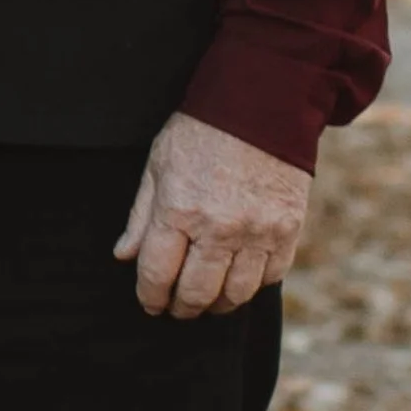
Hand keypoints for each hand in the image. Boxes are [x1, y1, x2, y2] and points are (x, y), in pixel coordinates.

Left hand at [115, 110, 311, 317]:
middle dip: (181, 307)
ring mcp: (256, 232)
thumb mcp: (159, 163)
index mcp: (179, 209)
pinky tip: (239, 276)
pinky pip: (269, 278)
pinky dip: (252, 284)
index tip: (150, 302)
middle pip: (196, 293)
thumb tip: (124, 256)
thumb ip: (141, 215)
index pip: (157, 274)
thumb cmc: (202, 130)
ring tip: (208, 298)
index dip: (150, 296)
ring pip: (234, 294)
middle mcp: (218, 227)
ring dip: (217, 304)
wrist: (261, 103)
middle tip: (177, 306)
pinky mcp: (286, 231)